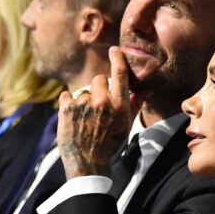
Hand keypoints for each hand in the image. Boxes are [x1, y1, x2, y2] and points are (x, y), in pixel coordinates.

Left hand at [57, 47, 147, 179]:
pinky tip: (72, 119)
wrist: (87, 162)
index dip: (117, 58)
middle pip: (99, 79)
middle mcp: (102, 101)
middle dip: (97, 89)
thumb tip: (148, 89)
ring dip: (83, 101)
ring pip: (83, 91)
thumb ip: (135, 103)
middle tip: (96, 108)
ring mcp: (83, 104)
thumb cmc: (109, 144)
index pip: (120, 72)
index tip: (114, 51)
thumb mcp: (126, 125)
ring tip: (84, 120)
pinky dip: (67, 105)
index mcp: (119, 104)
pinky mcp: (66, 108)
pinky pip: (66, 96)